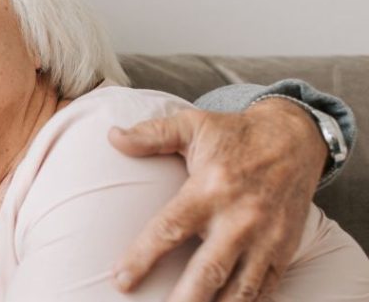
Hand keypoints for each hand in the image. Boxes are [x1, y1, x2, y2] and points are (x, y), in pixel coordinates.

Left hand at [108, 99, 325, 300]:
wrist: (296, 139)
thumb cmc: (235, 134)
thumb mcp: (193, 125)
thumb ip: (152, 135)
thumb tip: (113, 137)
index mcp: (210, 188)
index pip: (170, 229)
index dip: (142, 257)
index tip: (120, 280)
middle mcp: (239, 218)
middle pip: (207, 270)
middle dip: (184, 299)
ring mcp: (266, 238)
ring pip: (239, 289)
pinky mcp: (285, 250)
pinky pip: (266, 289)